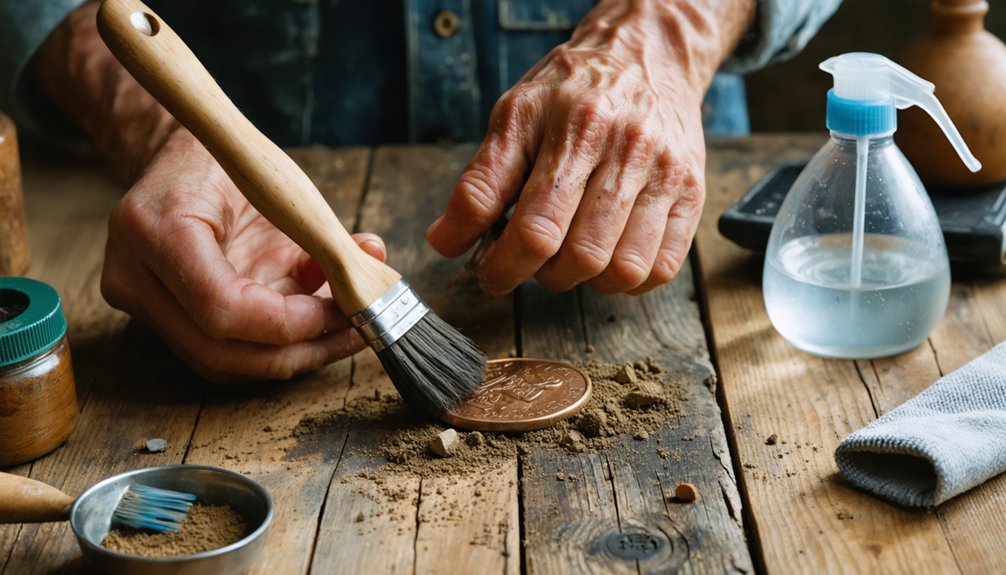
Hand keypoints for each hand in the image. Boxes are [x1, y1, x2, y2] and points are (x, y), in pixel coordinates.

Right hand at [100, 129, 386, 380]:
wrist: (177, 161)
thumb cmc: (225, 164)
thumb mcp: (273, 184)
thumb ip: (318, 231)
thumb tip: (372, 258)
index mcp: (154, 229)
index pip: (222, 307)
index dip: (289, 323)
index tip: (342, 311)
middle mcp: (135, 275)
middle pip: (219, 351)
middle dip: (298, 351)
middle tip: (357, 332)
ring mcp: (141, 303)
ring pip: (220, 363)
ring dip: (291, 357)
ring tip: (344, 335)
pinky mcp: (159, 319)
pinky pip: (220, 353)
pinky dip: (273, 349)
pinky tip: (314, 332)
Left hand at [427, 0, 753, 294]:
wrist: (648, 53)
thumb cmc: (572, 90)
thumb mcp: (515, 116)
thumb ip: (480, 181)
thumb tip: (445, 241)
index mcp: (574, 127)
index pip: (535, 227)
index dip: (502, 266)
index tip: (487, 272)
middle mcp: (626, 148)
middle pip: (579, 256)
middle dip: (541, 275)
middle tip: (528, 262)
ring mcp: (665, 173)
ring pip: (622, 270)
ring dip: (584, 281)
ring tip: (567, 259)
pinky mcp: (692, 192)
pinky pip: (661, 268)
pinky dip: (627, 281)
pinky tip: (607, 259)